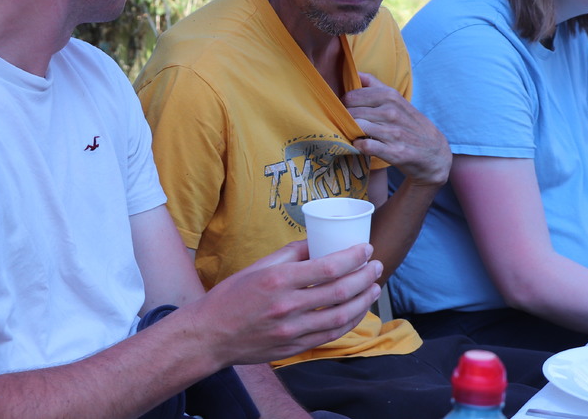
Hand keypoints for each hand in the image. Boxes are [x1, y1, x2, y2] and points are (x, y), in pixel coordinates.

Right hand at [190, 240, 380, 367]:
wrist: (210, 334)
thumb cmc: (232, 296)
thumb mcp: (258, 266)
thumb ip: (290, 254)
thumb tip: (317, 241)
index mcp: (279, 279)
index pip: (328, 267)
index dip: (353, 258)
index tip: (366, 249)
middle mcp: (288, 305)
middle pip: (339, 291)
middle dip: (364, 277)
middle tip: (376, 266)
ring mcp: (292, 330)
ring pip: (340, 316)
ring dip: (362, 300)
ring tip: (373, 287)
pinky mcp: (293, 347)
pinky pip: (329, 334)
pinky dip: (348, 322)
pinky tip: (357, 310)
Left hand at [344, 72, 450, 186]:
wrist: (434, 152)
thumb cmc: (410, 124)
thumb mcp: (398, 100)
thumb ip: (376, 85)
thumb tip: (355, 72)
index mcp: (390, 96)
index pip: (352, 96)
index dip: (345, 104)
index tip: (347, 111)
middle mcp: (392, 112)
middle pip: (352, 112)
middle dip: (346, 119)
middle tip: (348, 124)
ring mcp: (393, 132)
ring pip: (357, 127)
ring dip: (351, 132)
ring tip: (354, 134)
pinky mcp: (394, 152)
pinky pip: (365, 146)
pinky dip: (359, 146)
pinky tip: (362, 145)